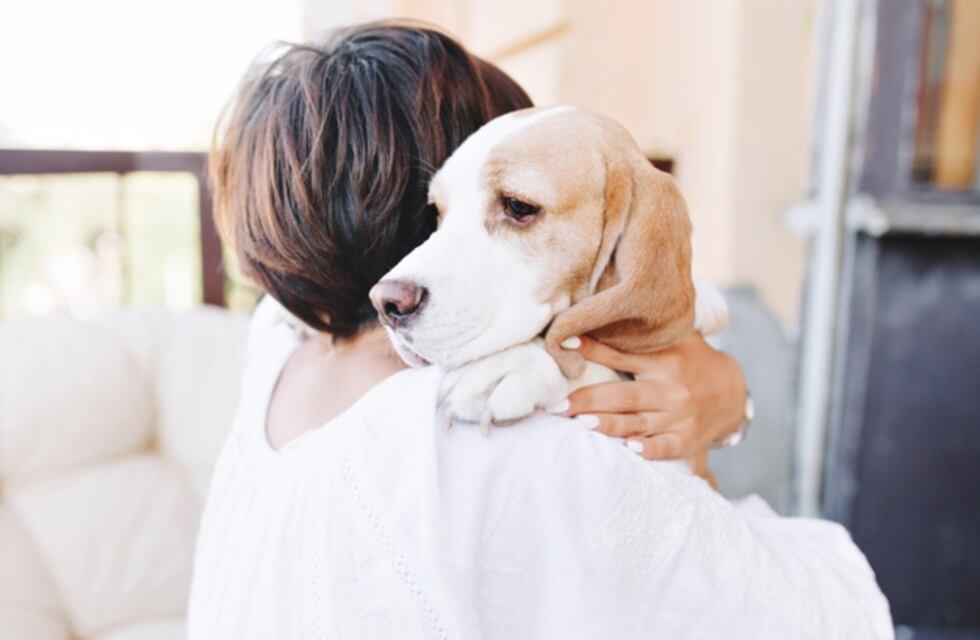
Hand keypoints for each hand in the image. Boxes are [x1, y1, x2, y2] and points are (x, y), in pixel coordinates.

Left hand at [559, 334, 746, 460]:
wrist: (733, 392)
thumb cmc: (691, 360)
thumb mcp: (676, 337)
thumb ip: (644, 328)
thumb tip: (602, 304)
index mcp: (664, 359)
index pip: (622, 353)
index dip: (593, 348)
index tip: (566, 343)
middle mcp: (670, 388)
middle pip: (623, 395)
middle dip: (588, 399)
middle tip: (558, 404)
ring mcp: (679, 416)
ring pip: (637, 422)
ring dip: (608, 424)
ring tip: (580, 422)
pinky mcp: (686, 440)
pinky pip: (663, 447)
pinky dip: (647, 449)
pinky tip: (628, 449)